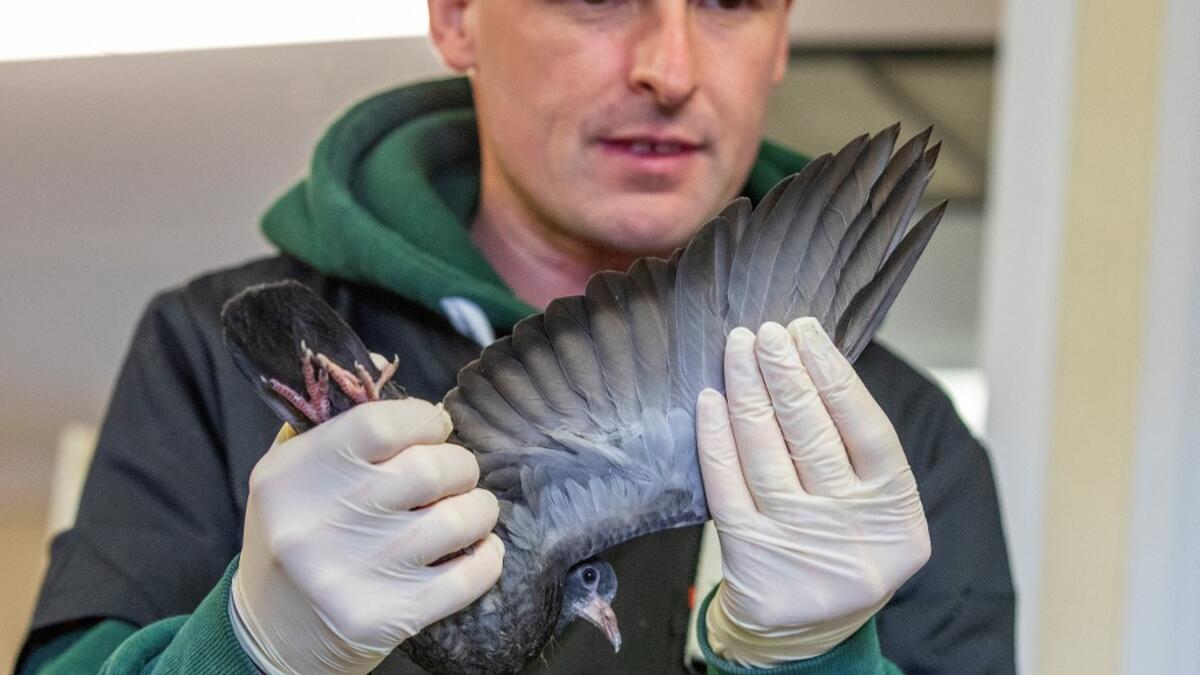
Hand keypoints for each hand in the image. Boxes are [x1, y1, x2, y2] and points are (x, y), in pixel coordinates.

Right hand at [230, 399, 504, 674]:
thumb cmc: (296, 538)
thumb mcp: (292, 474)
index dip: (425, 419)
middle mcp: (316, 526)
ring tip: (468, 509)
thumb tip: (383, 366)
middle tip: (454, 473)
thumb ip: (336, 421)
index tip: (435, 428)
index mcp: (290, 477)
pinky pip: (472, 574)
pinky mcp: (388, 618)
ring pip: (459, 519)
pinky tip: (475, 548)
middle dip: (458, 465)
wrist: (271, 634)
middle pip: (429, 469)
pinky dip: (487, 555)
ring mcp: (353, 576)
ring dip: (479, 508)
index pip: (379, 424)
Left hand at [696, 318, 929, 665]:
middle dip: (785, 373)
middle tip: (766, 332)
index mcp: (894, 508)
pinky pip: (726, 485)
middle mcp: (849, 526)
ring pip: (765, 453)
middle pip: (811, 434)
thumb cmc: (844, 541)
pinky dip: (717, 438)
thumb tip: (814, 360)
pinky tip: (712, 400)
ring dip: (748, 391)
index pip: (865, 427)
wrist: (811, 623)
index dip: (832, 374)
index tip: (805, 332)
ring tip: (739, 349)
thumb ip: (855, 445)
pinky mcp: (750, 555)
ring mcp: (798, 542)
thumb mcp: (875, 503)